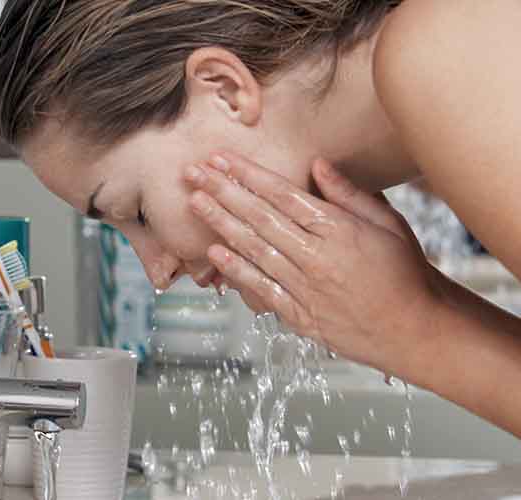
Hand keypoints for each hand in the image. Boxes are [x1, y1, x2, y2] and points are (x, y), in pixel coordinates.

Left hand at [183, 152, 441, 376]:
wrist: (414, 329)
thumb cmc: (404, 272)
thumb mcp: (388, 223)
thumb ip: (349, 194)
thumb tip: (317, 164)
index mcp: (337, 229)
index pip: (282, 193)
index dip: (248, 174)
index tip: (222, 159)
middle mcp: (315, 255)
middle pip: (259, 217)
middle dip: (223, 191)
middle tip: (194, 172)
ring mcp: (305, 287)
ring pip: (254, 248)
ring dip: (221, 223)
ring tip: (195, 202)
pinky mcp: (300, 315)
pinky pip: (262, 289)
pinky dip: (237, 270)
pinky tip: (214, 253)